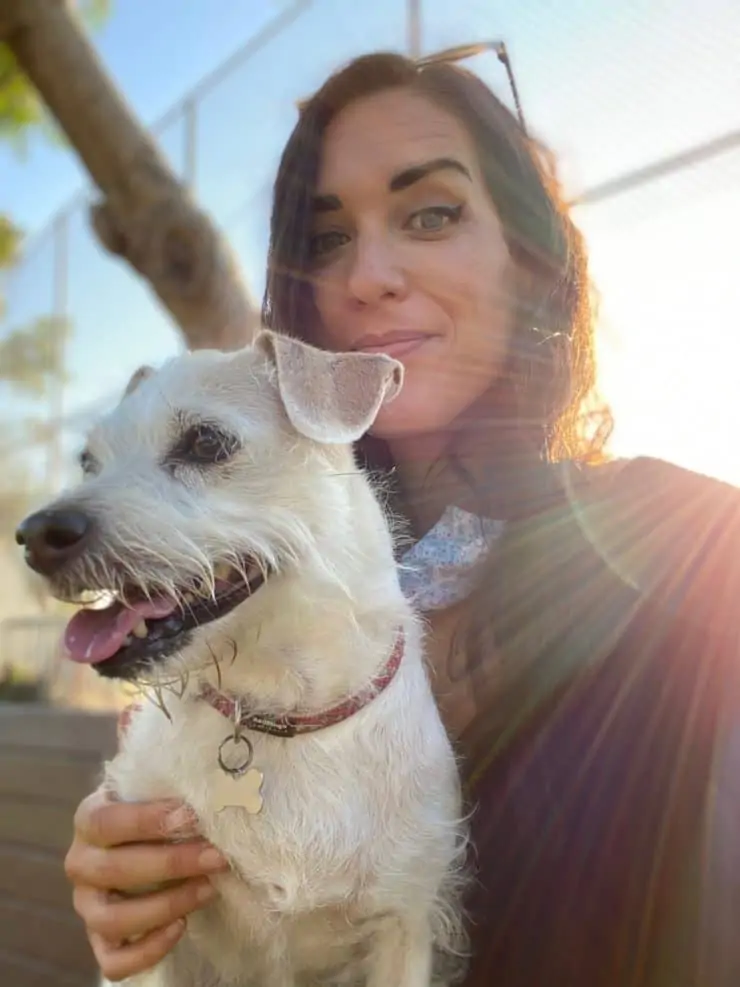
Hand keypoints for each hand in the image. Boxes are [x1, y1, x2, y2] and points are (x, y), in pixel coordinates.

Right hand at [65, 787, 229, 981]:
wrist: (145, 843)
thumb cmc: (156, 809)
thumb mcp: (157, 785)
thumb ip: (166, 770)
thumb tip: (192, 751)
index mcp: (89, 819)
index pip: (106, 821)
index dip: (147, 821)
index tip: (192, 816)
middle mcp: (81, 864)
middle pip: (115, 870)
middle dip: (172, 863)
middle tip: (216, 856)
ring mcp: (87, 906)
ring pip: (112, 919)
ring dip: (166, 905)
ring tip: (209, 889)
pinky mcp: (101, 941)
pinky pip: (114, 960)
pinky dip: (148, 949)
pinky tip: (181, 927)